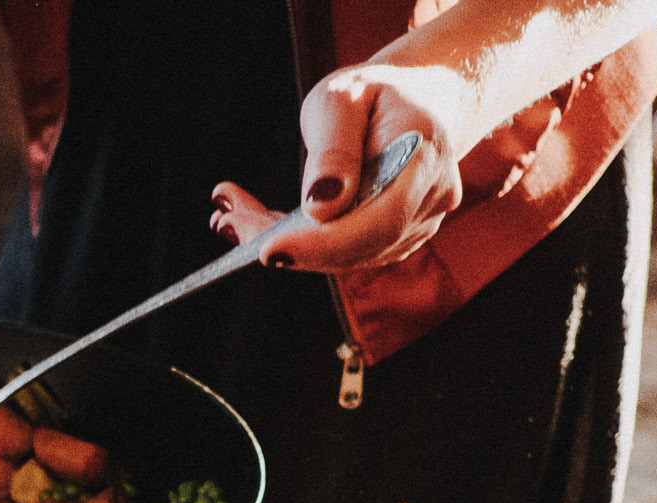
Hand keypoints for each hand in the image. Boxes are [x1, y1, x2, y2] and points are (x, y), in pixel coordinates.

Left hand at [210, 64, 463, 274]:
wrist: (420, 99)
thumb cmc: (375, 93)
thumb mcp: (344, 97)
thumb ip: (334, 149)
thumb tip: (320, 207)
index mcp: (423, 158)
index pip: (380, 219)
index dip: (325, 242)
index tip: (268, 249)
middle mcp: (428, 201)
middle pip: (356, 246)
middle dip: (288, 244)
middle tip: (228, 222)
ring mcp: (416, 227)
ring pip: (343, 256)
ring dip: (283, 243)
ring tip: (232, 217)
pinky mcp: (393, 241)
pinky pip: (341, 252)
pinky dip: (296, 243)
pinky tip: (255, 224)